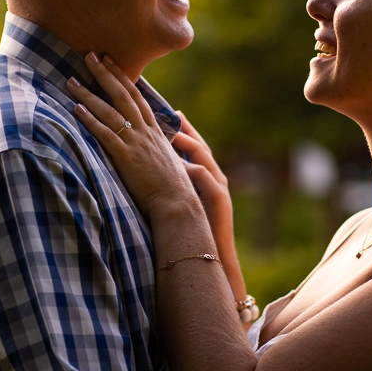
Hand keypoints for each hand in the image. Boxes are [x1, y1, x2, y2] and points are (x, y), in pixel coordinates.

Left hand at [66, 53, 199, 221]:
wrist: (177, 204)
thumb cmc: (173, 188)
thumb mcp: (167, 162)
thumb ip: (157, 148)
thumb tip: (151, 143)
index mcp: (155, 131)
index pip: (136, 96)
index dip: (121, 76)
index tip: (110, 60)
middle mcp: (145, 132)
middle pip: (122, 95)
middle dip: (105, 73)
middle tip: (90, 55)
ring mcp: (136, 143)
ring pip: (110, 111)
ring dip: (90, 94)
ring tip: (72, 80)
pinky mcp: (126, 157)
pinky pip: (105, 134)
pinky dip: (91, 120)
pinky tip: (77, 109)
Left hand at [172, 114, 233, 252]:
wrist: (211, 258)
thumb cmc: (194, 235)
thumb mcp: (183, 206)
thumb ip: (174, 188)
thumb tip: (153, 175)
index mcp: (207, 178)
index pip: (193, 147)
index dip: (181, 131)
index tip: (166, 115)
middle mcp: (215, 178)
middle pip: (200, 145)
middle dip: (186, 128)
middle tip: (171, 112)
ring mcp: (219, 187)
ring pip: (204, 156)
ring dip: (187, 141)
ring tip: (171, 130)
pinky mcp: (218, 198)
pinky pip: (204, 176)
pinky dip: (190, 166)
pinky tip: (177, 161)